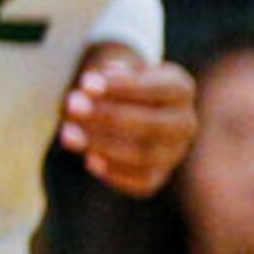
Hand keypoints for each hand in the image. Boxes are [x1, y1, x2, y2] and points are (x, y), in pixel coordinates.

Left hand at [58, 44, 195, 195]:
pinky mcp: (159, 176)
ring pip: (145, 156)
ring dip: (103, 145)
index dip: (121, 87)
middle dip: (108, 117)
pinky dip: (115, 173)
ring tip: (68, 133)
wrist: (128, 108)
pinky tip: (90, 160)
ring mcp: (174, 152)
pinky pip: (141, 182)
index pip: (157, 89)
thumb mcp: (115, 71)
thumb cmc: (118, 84)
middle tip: (72, 106)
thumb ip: (106, 76)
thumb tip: (91, 87)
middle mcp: (185, 123)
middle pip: (152, 125)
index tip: (85, 83)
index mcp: (180, 89)